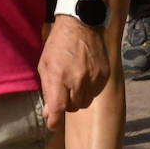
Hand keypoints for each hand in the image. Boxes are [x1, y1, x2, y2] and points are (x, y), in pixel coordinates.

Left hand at [38, 17, 108, 131]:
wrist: (81, 24)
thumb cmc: (58, 44)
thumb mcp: (45, 64)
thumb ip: (47, 89)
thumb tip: (49, 112)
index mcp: (58, 76)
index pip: (58, 108)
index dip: (54, 120)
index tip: (52, 124)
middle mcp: (77, 80)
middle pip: (72, 107)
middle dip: (65, 103)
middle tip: (62, 90)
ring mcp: (92, 78)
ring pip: (84, 102)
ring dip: (77, 97)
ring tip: (73, 81)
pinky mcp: (104, 76)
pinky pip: (95, 93)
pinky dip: (89, 89)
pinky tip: (84, 76)